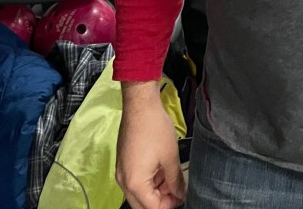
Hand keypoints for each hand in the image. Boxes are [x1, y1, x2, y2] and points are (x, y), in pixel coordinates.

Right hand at [116, 92, 185, 208]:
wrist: (140, 105)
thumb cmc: (155, 128)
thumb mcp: (170, 156)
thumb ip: (176, 180)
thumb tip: (180, 194)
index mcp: (135, 183)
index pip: (152, 207)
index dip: (169, 204)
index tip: (182, 195)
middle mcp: (124, 181)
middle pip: (142, 204)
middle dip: (160, 200)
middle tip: (176, 189)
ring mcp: (121, 171)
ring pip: (138, 193)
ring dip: (154, 190)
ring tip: (171, 175)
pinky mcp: (122, 162)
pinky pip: (134, 180)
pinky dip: (147, 179)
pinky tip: (160, 168)